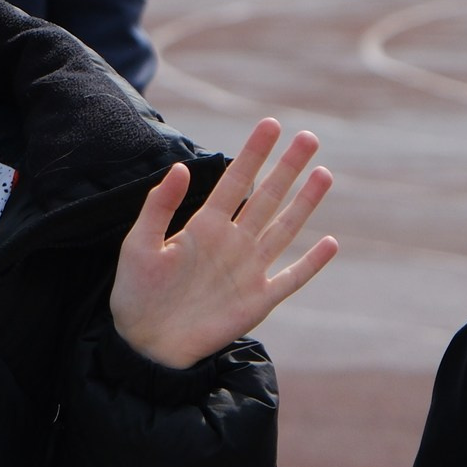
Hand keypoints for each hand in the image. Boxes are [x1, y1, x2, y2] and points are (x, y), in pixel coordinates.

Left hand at [110, 118, 338, 369]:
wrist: (144, 342)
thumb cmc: (136, 292)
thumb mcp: (139, 244)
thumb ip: (159, 206)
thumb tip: (179, 166)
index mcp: (204, 226)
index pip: (234, 181)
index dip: (252, 153)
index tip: (270, 124)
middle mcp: (232, 243)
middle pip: (266, 197)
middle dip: (287, 168)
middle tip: (308, 137)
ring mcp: (248, 270)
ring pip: (284, 229)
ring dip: (304, 204)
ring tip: (324, 173)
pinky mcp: (258, 301)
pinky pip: (291, 278)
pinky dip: (311, 263)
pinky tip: (330, 243)